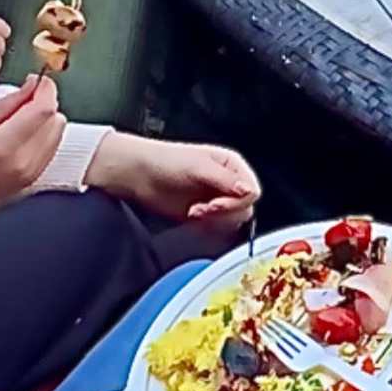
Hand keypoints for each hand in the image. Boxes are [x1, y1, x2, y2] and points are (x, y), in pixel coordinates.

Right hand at [0, 76, 64, 213]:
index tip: (37, 79)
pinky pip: (51, 149)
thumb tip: (31, 86)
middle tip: (22, 99)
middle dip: (44, 103)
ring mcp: (30, 175)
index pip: (43, 111)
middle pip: (55, 121)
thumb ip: (4, 105)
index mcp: (4, 148)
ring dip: (44, 119)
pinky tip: (21, 134)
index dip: (45, 89)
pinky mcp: (32, 181)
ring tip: (18, 118)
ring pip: (57, 134)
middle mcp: (23, 164)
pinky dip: (42, 135)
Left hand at [111, 138, 258, 228]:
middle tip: (202, 209)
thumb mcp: (199, 167)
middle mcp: (228, 183)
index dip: (236, 201)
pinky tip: (191, 217)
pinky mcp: (205, 215)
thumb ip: (226, 180)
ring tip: (193, 211)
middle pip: (244, 209)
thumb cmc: (167, 162)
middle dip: (223, 213)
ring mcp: (217, 200)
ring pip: (232, 221)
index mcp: (232, 166)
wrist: (141, 175)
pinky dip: (206, 228)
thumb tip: (248, 191)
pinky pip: (217, 229)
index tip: (215, 204)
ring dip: (213, 221)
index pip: (251, 191)